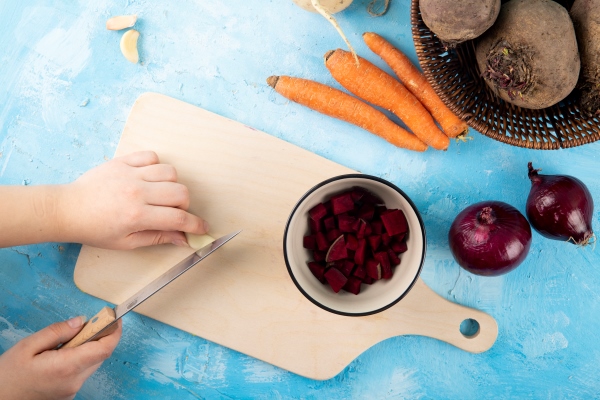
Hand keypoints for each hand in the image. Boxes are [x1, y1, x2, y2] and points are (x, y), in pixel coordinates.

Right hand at [0, 316, 121, 399]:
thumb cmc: (8, 375)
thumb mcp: (28, 346)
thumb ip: (57, 332)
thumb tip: (80, 321)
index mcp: (66, 366)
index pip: (104, 349)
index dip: (114, 332)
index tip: (114, 318)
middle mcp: (74, 380)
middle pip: (100, 355)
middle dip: (100, 337)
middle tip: (89, 323)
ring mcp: (72, 389)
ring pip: (92, 363)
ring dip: (89, 348)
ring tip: (67, 341)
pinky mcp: (68, 393)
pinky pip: (82, 372)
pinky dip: (79, 359)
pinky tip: (62, 354)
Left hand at [57, 151, 208, 248]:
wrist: (67, 210)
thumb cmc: (95, 229)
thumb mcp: (127, 242)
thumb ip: (158, 238)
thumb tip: (183, 239)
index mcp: (137, 216)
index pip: (178, 218)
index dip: (195, 224)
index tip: (202, 228)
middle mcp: (136, 192)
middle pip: (180, 192)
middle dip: (184, 205)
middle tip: (173, 212)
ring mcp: (129, 174)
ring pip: (170, 172)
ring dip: (172, 185)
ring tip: (160, 194)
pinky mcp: (122, 161)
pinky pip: (151, 156)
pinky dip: (156, 166)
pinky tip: (149, 178)